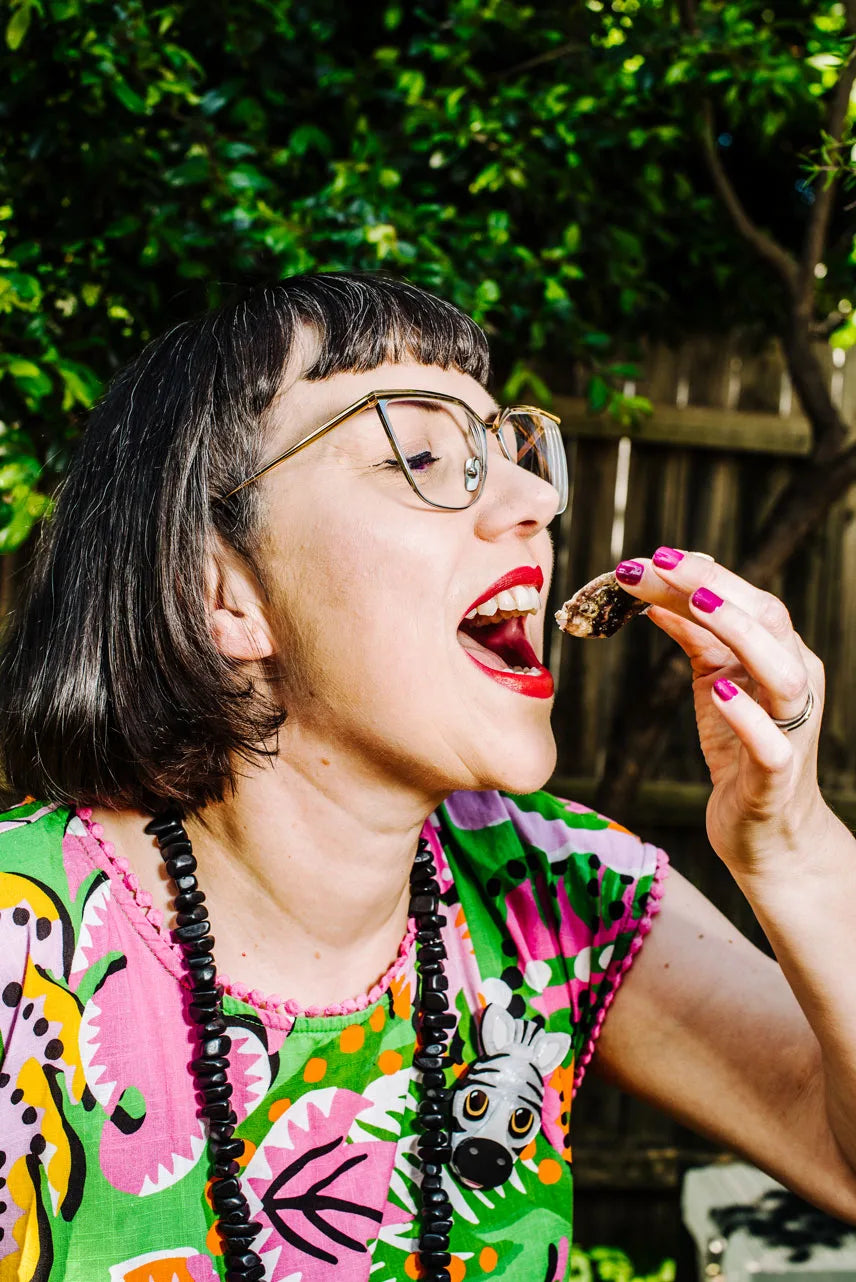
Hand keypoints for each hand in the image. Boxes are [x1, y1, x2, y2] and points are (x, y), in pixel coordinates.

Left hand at [613, 548, 829, 876]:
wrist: (766, 830)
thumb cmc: (740, 749)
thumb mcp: (713, 681)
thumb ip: (694, 636)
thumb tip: (655, 592)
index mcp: (780, 655)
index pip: (747, 599)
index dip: (700, 574)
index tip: (649, 557)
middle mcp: (795, 684)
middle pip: (767, 620)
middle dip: (713, 586)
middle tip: (657, 563)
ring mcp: (791, 729)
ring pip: (782, 673)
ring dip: (740, 634)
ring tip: (696, 604)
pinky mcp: (777, 775)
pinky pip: (771, 744)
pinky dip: (747, 715)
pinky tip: (717, 691)